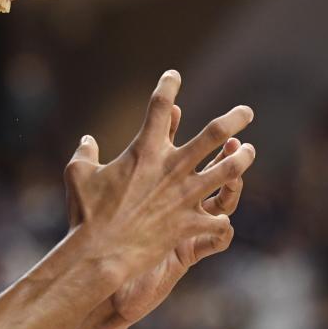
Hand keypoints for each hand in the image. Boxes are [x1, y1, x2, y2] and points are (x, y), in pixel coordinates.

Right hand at [63, 70, 255, 293]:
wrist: (100, 253)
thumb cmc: (86, 212)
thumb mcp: (78, 174)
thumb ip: (85, 153)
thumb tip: (88, 140)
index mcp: (145, 150)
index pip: (159, 107)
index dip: (167, 86)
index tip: (174, 76)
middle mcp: (172, 167)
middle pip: (213, 134)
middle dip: (234, 118)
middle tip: (247, 112)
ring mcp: (185, 196)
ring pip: (227, 170)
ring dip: (241, 159)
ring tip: (249, 151)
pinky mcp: (190, 223)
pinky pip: (216, 220)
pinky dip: (220, 220)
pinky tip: (224, 218)